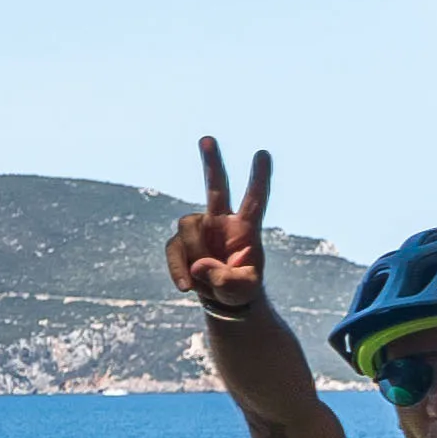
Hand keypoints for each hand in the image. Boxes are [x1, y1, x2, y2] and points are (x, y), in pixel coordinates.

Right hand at [164, 136, 277, 316]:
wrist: (222, 299)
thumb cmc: (240, 290)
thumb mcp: (241, 290)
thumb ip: (226, 280)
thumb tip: (200, 265)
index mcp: (246, 228)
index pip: (255, 199)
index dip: (259, 178)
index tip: (263, 153)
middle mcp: (222, 221)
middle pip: (215, 187)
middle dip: (211, 163)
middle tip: (206, 138)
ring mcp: (200, 230)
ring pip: (187, 226)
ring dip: (193, 252)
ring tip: (202, 278)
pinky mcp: (181, 243)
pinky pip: (173, 249)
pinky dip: (177, 268)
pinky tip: (186, 286)